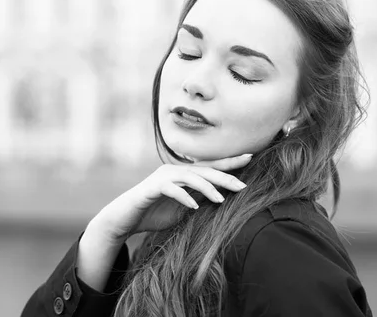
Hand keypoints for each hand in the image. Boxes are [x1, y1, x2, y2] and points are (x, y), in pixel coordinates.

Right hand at [92, 153, 251, 242]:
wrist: (125, 219)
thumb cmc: (155, 213)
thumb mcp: (183, 208)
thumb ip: (200, 201)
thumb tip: (223, 200)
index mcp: (184, 174)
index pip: (211, 166)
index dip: (230, 162)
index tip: (250, 157)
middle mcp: (175, 170)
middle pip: (205, 170)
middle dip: (225, 176)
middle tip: (243, 186)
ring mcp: (163, 177)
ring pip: (191, 177)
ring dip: (207, 188)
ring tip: (220, 200)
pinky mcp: (152, 187)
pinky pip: (172, 189)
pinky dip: (184, 197)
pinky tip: (194, 207)